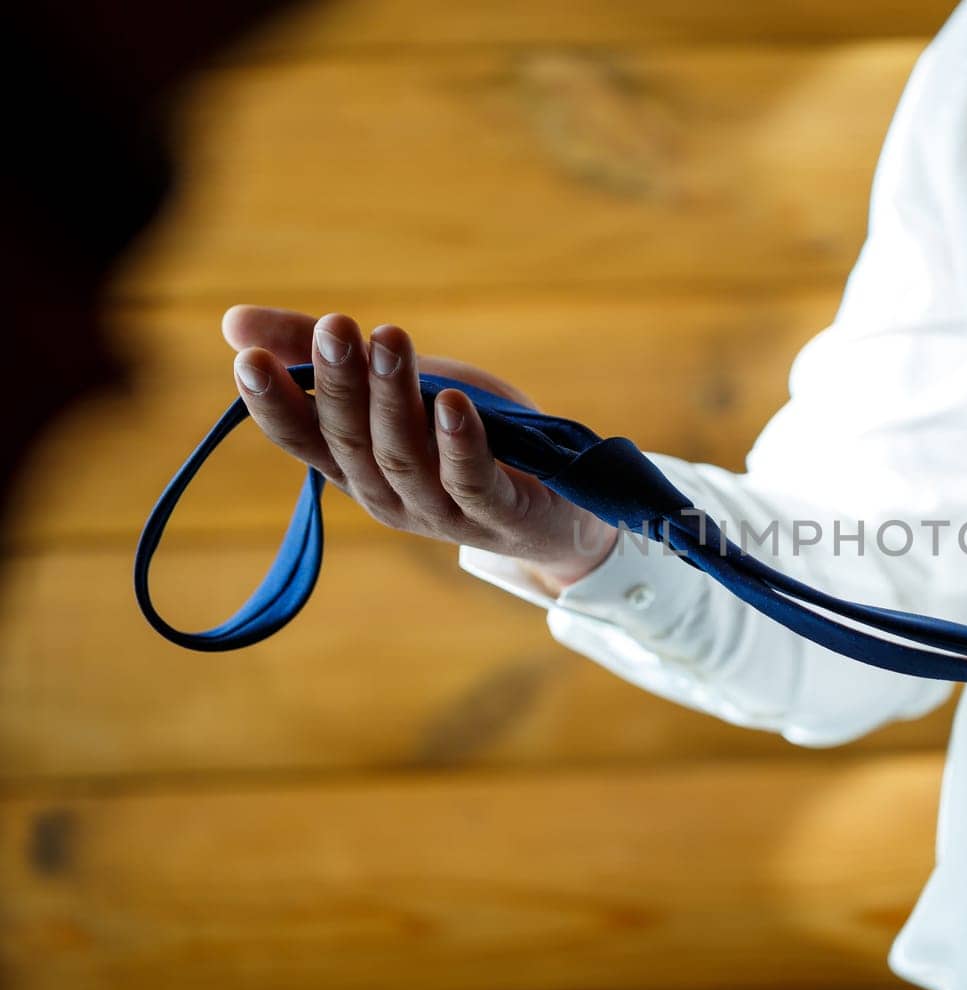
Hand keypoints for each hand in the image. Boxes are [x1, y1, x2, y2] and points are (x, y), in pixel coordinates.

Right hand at [222, 306, 616, 588]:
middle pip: (351, 441)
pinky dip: (460, 444)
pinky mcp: (500, 516)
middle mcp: (388, 496)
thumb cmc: (466, 436)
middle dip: (340, 382)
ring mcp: (442, 512)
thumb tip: (233, 321)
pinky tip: (453, 403)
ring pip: (405, 457)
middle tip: (337, 325)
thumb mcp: (396, 387)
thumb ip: (318, 356)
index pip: (300, 439)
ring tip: (390, 338)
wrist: (557, 505)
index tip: (249, 358)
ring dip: (393, 398)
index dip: (273, 404)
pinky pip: (472, 483)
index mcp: (355, 467)